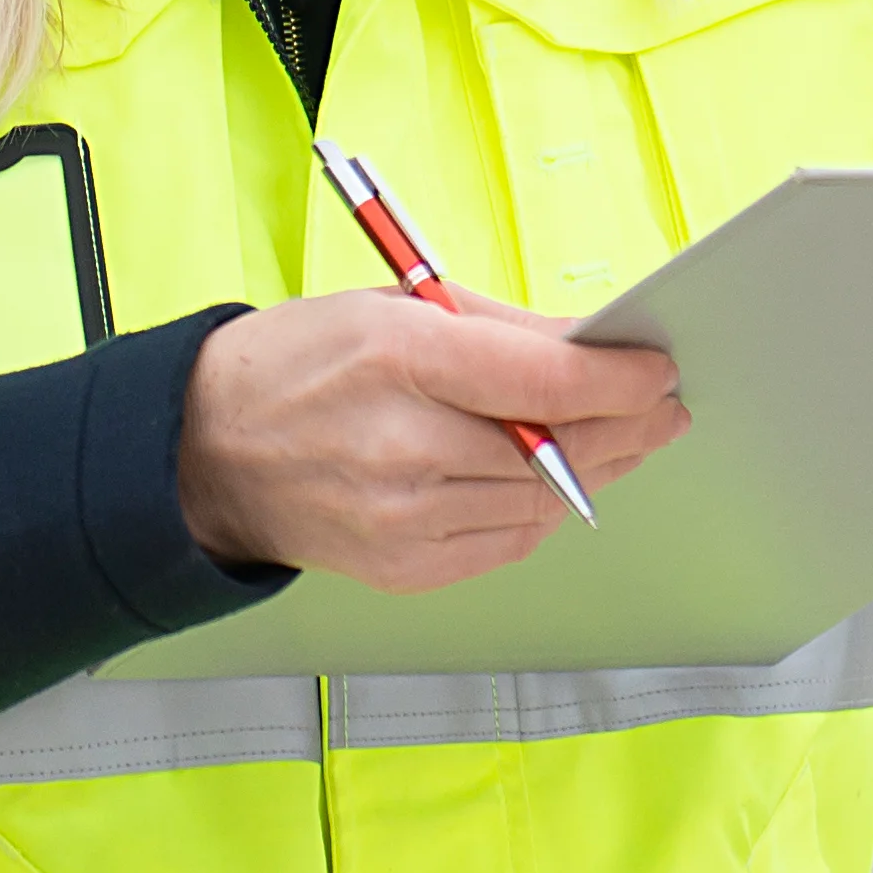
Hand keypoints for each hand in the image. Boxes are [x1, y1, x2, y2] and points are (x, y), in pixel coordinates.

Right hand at [174, 293, 687, 591]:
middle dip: (626, 426)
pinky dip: (542, 510)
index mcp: (400, 357)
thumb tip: (593, 343)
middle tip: (664, 409)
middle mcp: (403, 444)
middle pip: (557, 446)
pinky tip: (560, 481)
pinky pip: (506, 541)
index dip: (620, 378)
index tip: (657, 369)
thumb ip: (502, 328)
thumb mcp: (394, 304)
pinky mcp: (404, 568)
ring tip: (626, 441)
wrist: (208, 450)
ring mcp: (404, 517)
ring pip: (541, 499)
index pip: (546, 379)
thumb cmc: (298, 364)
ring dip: (597, 470)